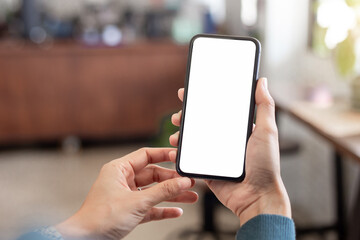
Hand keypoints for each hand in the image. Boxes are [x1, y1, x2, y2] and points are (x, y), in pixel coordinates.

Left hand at [56, 148, 197, 238]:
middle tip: (189, 182)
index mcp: (119, 169)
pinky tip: (176, 211)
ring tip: (190, 196)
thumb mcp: (137, 202)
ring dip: (171, 195)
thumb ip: (162, 191)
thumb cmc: (100, 217)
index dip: (164, 155)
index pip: (146, 155)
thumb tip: (182, 182)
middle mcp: (123, 180)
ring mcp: (126, 196)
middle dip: (172, 181)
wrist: (86, 239)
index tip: (179, 158)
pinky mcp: (129, 211)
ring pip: (154, 192)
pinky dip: (163, 209)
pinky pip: (150, 207)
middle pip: (153, 175)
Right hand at [169, 77, 290, 225]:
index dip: (203, 101)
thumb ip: (264, 106)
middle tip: (179, 115)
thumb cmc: (266, 165)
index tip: (189, 93)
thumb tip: (262, 82)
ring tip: (176, 132)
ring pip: (193, 140)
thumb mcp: (267, 131)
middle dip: (187, 117)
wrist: (256, 197)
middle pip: (202, 124)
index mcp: (237, 130)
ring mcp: (214, 155)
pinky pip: (191, 158)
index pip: (217, 110)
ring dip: (182, 134)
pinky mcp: (207, 169)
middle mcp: (225, 141)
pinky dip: (181, 153)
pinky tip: (176, 148)